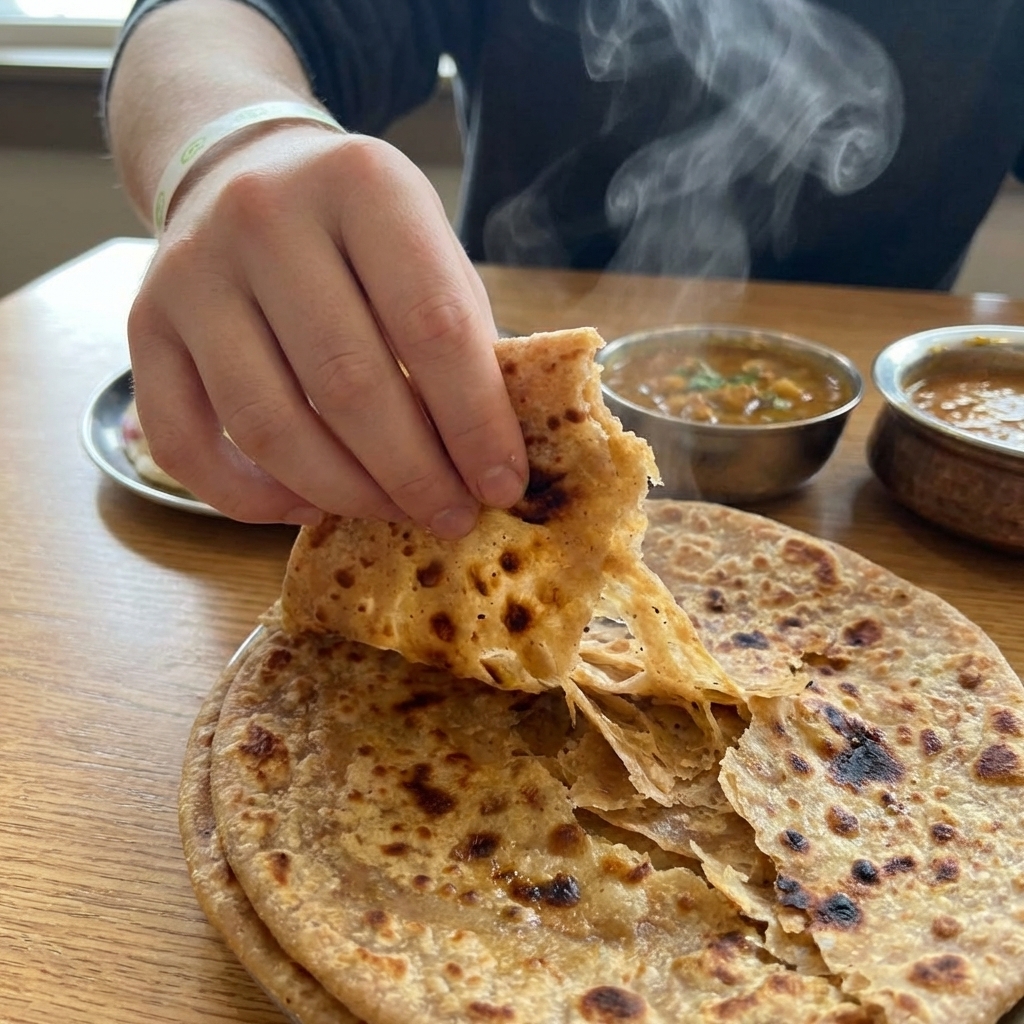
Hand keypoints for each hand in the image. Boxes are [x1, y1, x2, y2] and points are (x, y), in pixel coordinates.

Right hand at [127, 126, 527, 536]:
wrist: (243, 169)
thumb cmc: (359, 231)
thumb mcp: (427, 249)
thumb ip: (459, 337)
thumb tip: (486, 457)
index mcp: (361, 186)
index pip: (432, 327)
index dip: (475, 422)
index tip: (502, 485)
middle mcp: (265, 218)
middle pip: (348, 385)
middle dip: (413, 474)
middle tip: (452, 516)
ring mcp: (193, 274)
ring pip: (267, 425)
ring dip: (341, 492)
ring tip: (390, 512)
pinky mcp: (144, 325)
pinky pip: (185, 443)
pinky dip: (250, 497)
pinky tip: (306, 505)